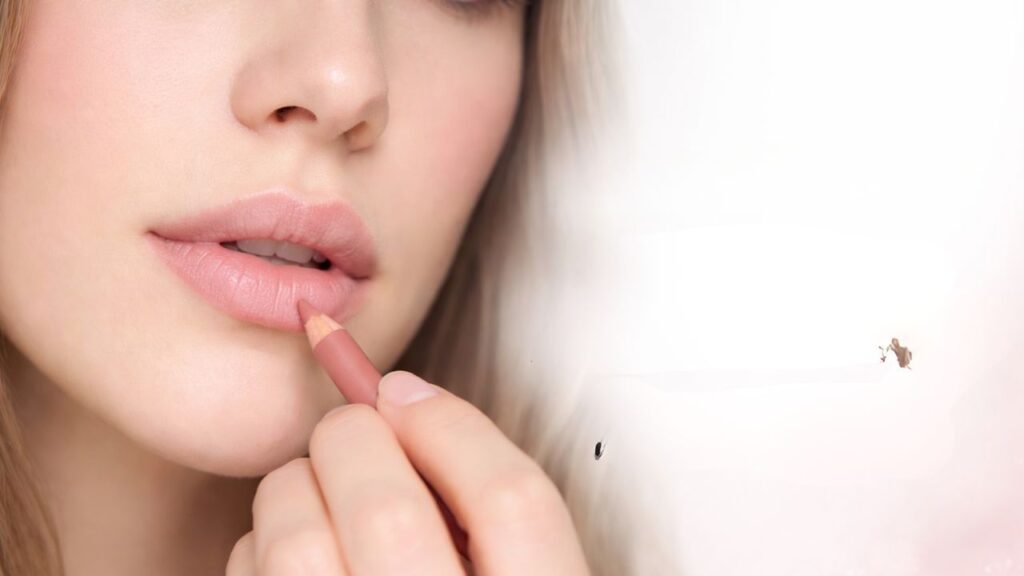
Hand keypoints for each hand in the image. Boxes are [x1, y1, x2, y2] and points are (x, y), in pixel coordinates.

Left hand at [226, 370, 590, 574]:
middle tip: (355, 428)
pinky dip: (260, 543)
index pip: (511, 504)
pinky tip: (292, 553)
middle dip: (356, 437)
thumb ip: (488, 512)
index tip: (408, 393)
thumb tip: (403, 397)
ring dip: (294, 485)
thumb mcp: (517, 575)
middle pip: (388, 510)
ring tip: (316, 489)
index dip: (453, 427)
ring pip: (296, 539)